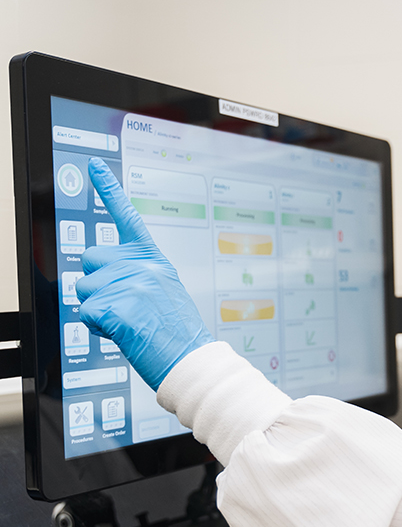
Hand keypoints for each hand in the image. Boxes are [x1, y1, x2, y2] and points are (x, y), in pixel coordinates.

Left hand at [76, 157, 213, 390]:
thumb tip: (103, 278)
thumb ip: (136, 276)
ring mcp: (129, 283)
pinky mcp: (116, 305)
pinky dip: (99, 327)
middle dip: (97, 284)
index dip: (109, 189)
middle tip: (124, 306)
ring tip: (129, 322)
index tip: (94, 167)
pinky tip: (124, 332)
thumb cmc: (178, 332)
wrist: (192, 359)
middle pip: (90, 260)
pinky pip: (86, 313)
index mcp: (154, 260)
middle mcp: (141, 266)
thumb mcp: (163, 292)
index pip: (127, 218)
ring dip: (98, 310)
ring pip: (85, 289)